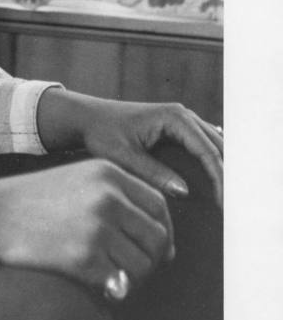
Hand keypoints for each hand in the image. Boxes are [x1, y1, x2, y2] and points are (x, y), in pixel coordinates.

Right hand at [0, 158, 173, 292]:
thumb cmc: (35, 199)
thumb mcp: (79, 178)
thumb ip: (119, 197)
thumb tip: (163, 241)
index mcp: (108, 173)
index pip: (159, 205)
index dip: (164, 229)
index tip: (158, 247)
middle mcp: (108, 197)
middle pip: (157, 236)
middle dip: (154, 258)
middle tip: (137, 269)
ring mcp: (97, 227)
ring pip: (144, 264)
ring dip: (136, 278)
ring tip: (118, 278)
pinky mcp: (84, 257)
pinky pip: (121, 283)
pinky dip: (116, 290)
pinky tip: (101, 286)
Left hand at [38, 90, 223, 207]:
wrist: (87, 117)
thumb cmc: (101, 132)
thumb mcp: (124, 155)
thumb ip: (153, 172)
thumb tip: (184, 191)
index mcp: (173, 117)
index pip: (207, 151)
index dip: (219, 178)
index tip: (223, 204)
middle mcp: (182, 114)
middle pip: (217, 146)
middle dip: (227, 175)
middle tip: (231, 206)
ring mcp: (181, 119)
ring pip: (214, 145)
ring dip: (222, 168)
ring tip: (227, 198)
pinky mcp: (177, 127)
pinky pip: (203, 145)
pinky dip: (212, 163)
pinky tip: (215, 184)